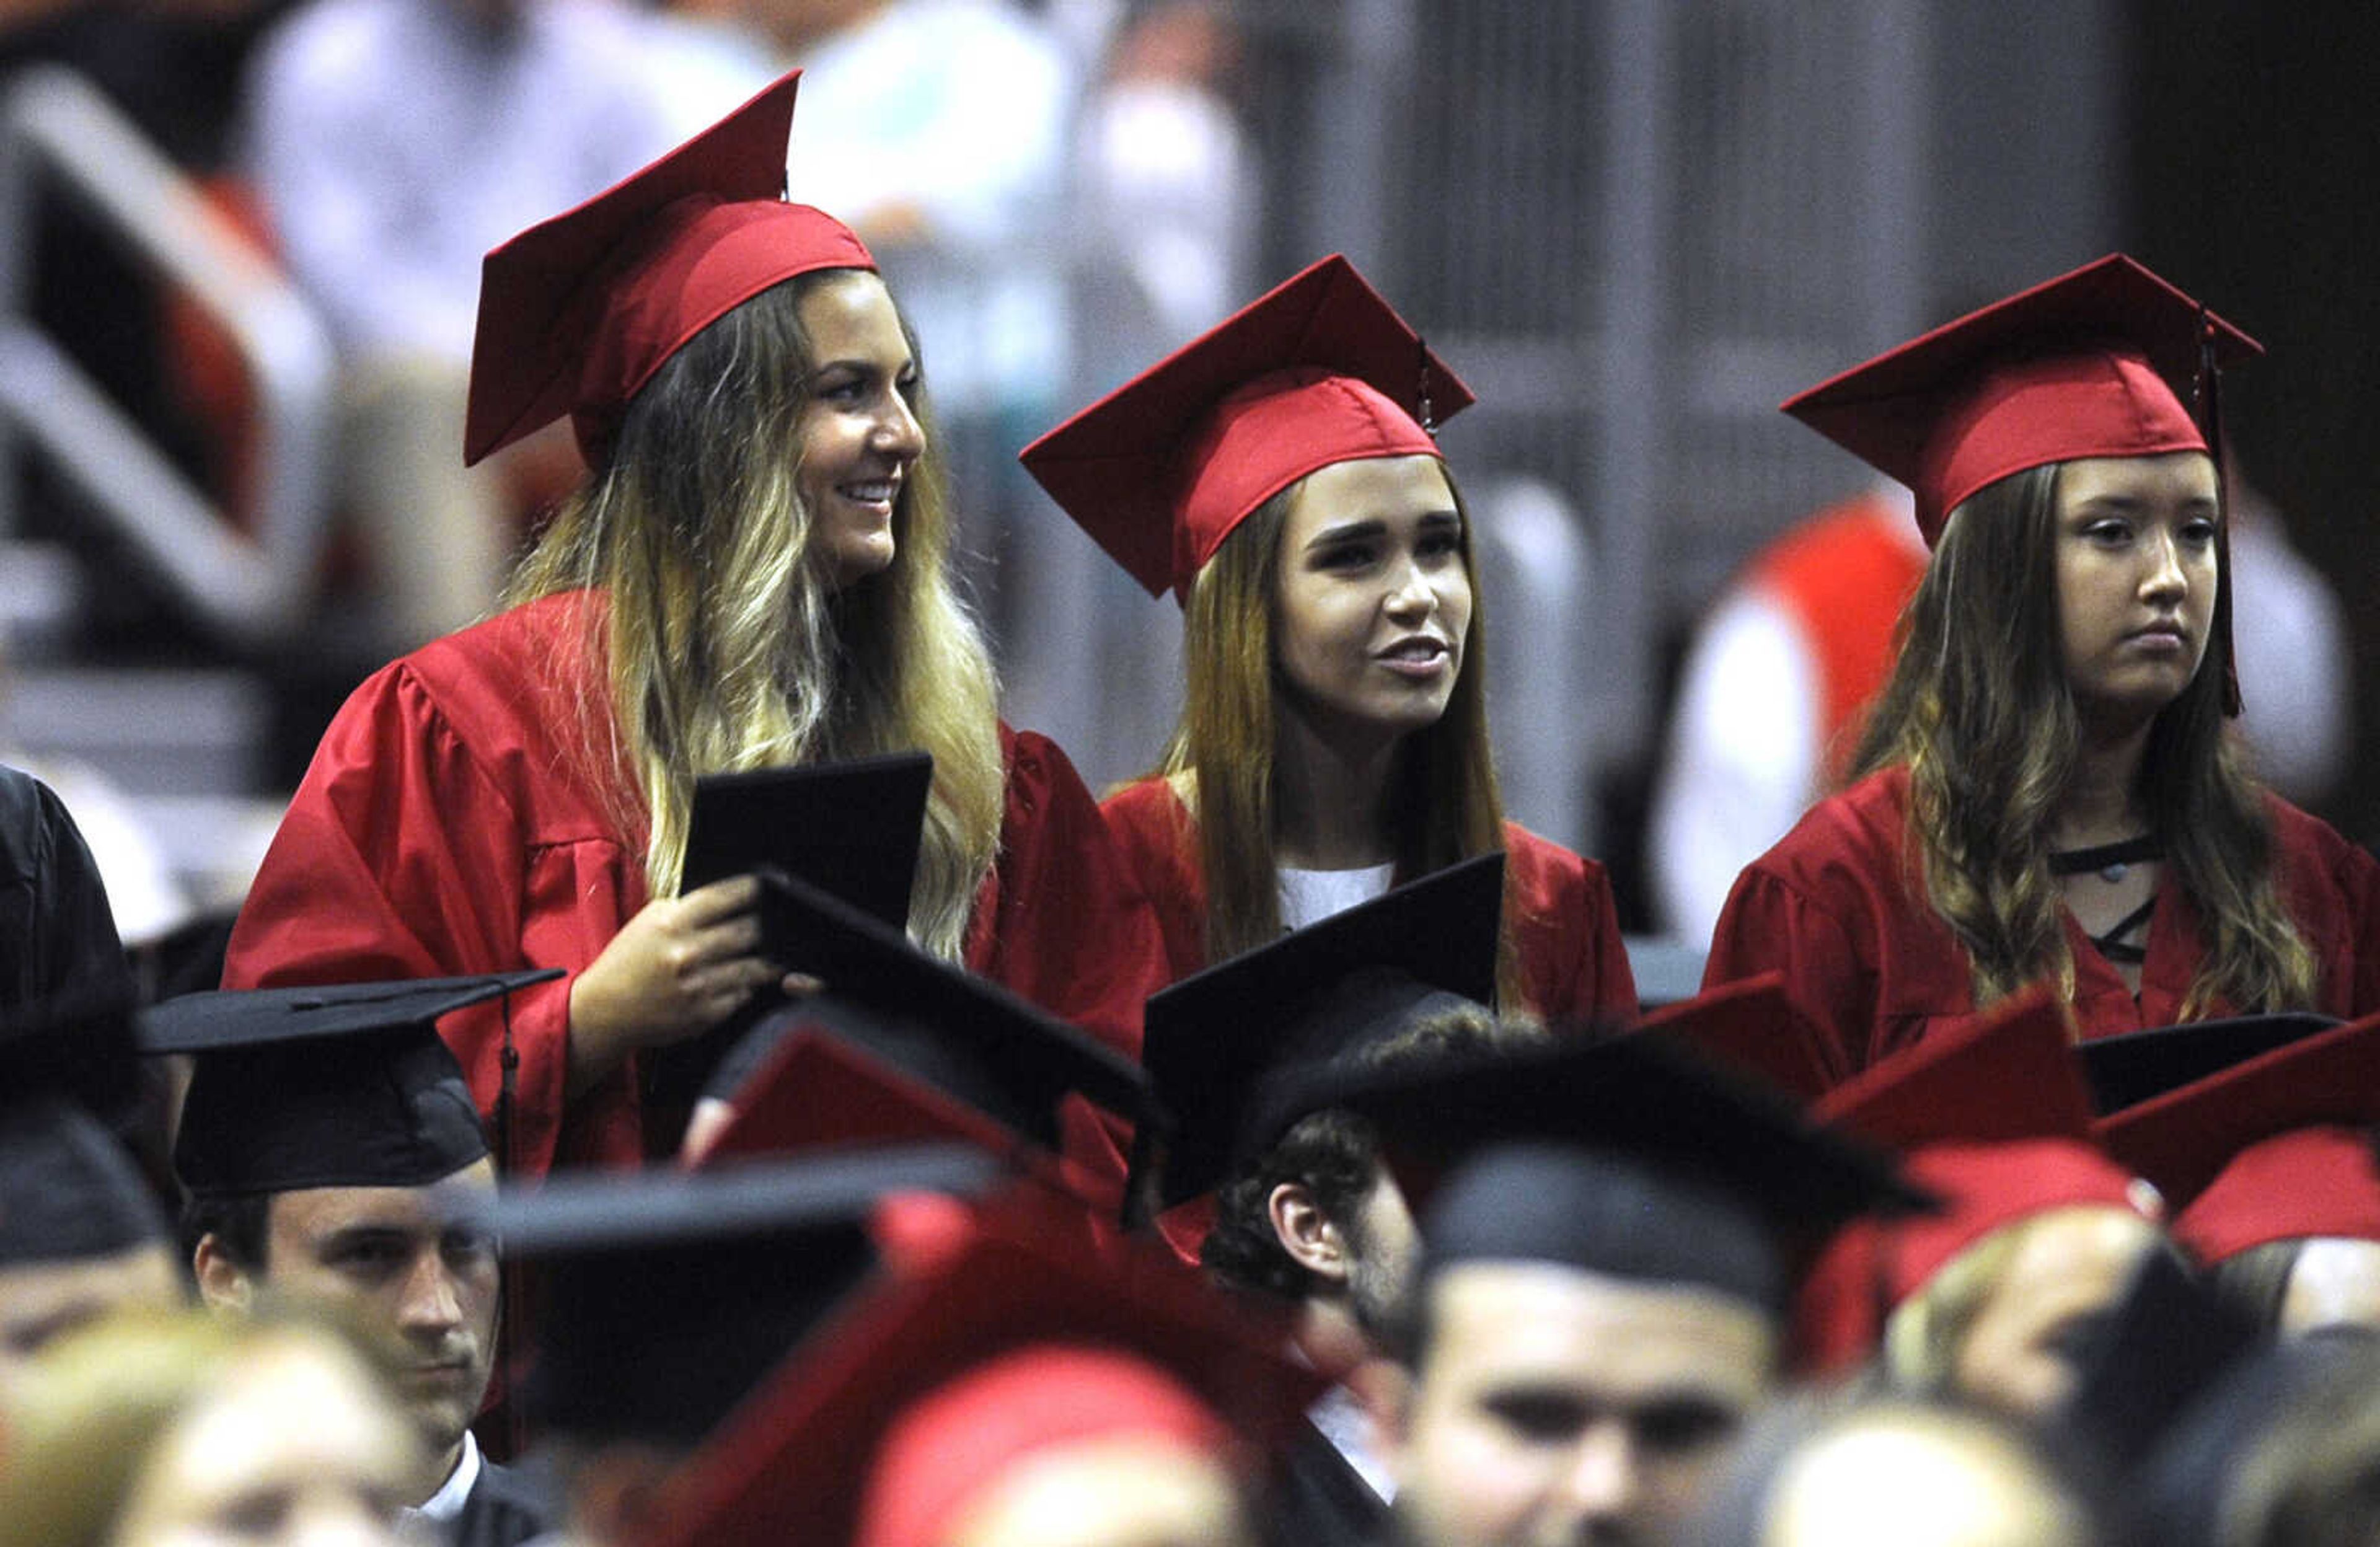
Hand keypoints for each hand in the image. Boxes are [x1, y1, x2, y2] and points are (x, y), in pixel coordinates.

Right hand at [566, 875, 779, 1092]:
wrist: (605, 1009)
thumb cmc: (628, 961)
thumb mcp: (649, 922)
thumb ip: (686, 908)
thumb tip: (729, 897)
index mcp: (671, 924)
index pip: (724, 897)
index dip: (750, 890)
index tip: (763, 887)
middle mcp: (687, 953)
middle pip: (747, 931)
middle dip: (760, 927)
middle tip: (767, 925)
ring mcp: (697, 986)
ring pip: (752, 966)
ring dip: (764, 960)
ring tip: (771, 956)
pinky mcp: (703, 1014)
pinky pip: (742, 994)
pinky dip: (745, 986)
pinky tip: (744, 981)